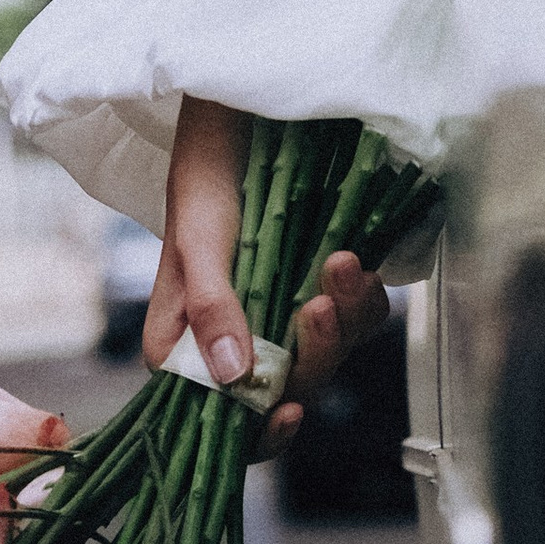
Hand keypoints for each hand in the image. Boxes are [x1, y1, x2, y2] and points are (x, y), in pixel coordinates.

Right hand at [142, 94, 391, 452]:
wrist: (248, 114)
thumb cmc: (205, 169)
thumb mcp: (198, 236)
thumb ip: (210, 306)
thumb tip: (232, 378)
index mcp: (185, 343)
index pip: (215, 416)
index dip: (255, 429)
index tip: (288, 409)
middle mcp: (233, 339)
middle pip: (282, 388)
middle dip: (311, 354)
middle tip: (317, 306)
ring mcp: (278, 315)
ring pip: (325, 354)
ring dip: (341, 318)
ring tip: (339, 262)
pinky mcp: (316, 288)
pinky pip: (352, 317)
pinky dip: (359, 295)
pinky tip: (351, 258)